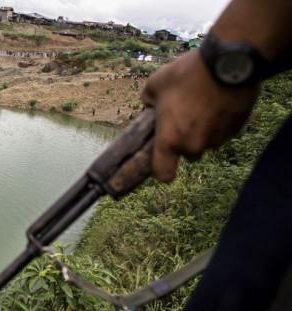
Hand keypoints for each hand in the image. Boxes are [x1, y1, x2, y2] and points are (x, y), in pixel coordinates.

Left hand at [141, 51, 258, 181]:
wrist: (228, 62)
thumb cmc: (186, 74)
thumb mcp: (155, 84)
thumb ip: (148, 101)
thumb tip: (150, 105)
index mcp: (170, 140)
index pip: (164, 174)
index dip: (162, 168)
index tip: (163, 157)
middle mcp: (194, 145)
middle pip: (188, 154)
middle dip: (185, 140)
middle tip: (183, 117)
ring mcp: (217, 139)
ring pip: (207, 142)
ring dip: (204, 131)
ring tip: (203, 105)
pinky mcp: (236, 129)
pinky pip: (224, 132)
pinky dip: (220, 122)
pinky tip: (218, 102)